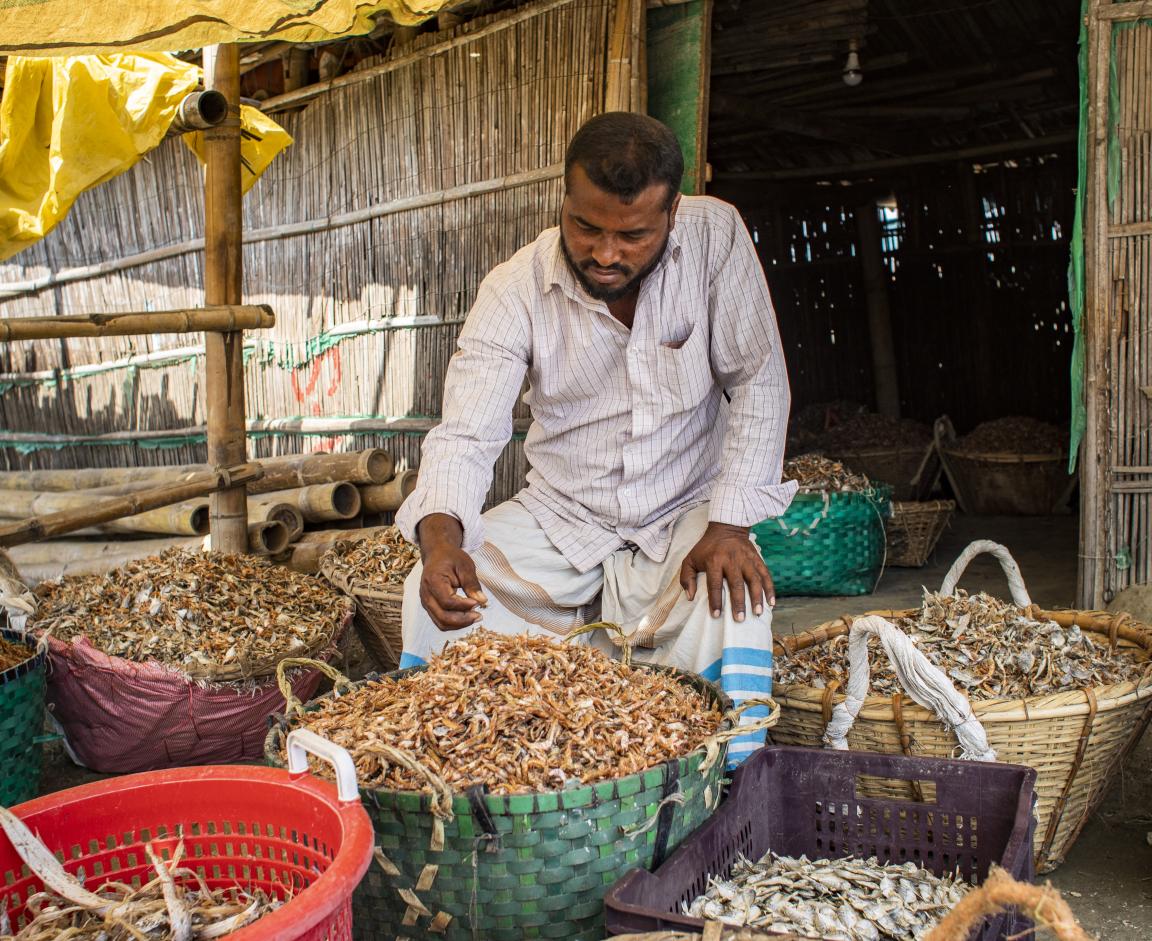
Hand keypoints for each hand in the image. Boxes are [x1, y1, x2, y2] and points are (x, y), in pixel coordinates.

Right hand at [416, 514, 488, 631]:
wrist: (437, 554)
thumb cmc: (451, 557)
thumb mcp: (465, 565)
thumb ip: (472, 584)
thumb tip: (482, 601)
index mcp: (433, 581)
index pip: (447, 601)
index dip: (463, 605)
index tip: (478, 603)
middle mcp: (426, 594)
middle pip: (442, 616)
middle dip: (462, 620)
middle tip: (479, 616)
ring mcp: (426, 602)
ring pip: (441, 622)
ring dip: (459, 624)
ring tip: (475, 616)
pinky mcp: (430, 606)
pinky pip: (440, 620)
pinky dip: (454, 623)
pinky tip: (467, 616)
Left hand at [679, 521, 774, 621]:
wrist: (727, 527)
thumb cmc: (706, 548)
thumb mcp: (690, 559)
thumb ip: (687, 578)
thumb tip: (690, 597)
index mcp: (714, 561)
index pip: (714, 584)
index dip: (715, 600)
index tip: (716, 615)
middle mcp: (731, 560)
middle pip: (736, 584)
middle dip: (738, 603)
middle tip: (739, 619)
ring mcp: (746, 559)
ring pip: (754, 579)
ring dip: (757, 597)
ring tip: (758, 613)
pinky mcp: (757, 558)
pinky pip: (765, 574)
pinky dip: (770, 588)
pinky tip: (772, 602)